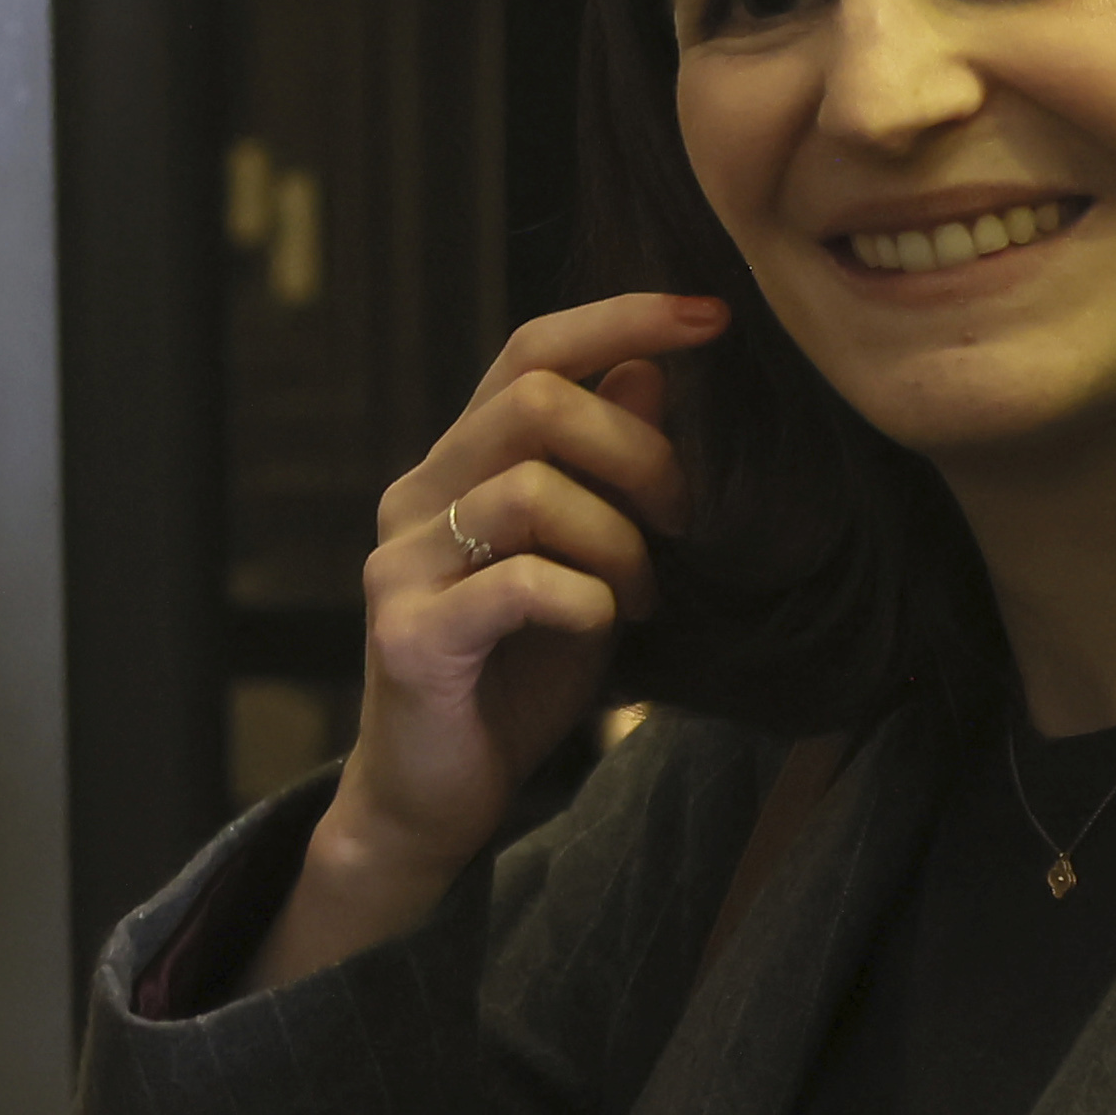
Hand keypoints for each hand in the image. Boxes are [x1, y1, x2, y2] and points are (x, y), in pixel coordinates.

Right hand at [250, 289, 723, 997]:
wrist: (435, 798)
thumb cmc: (516, 677)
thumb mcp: (589, 560)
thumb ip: (610, 471)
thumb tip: (653, 370)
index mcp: (458, 466)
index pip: (531, 351)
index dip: (622, 318)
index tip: (715, 316)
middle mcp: (416, 498)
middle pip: (535, 401)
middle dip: (640, 452)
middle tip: (686, 522)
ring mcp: (400, 564)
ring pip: (532, 491)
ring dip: (619, 542)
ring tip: (643, 597)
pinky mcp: (405, 634)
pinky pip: (521, 582)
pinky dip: (587, 599)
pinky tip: (601, 629)